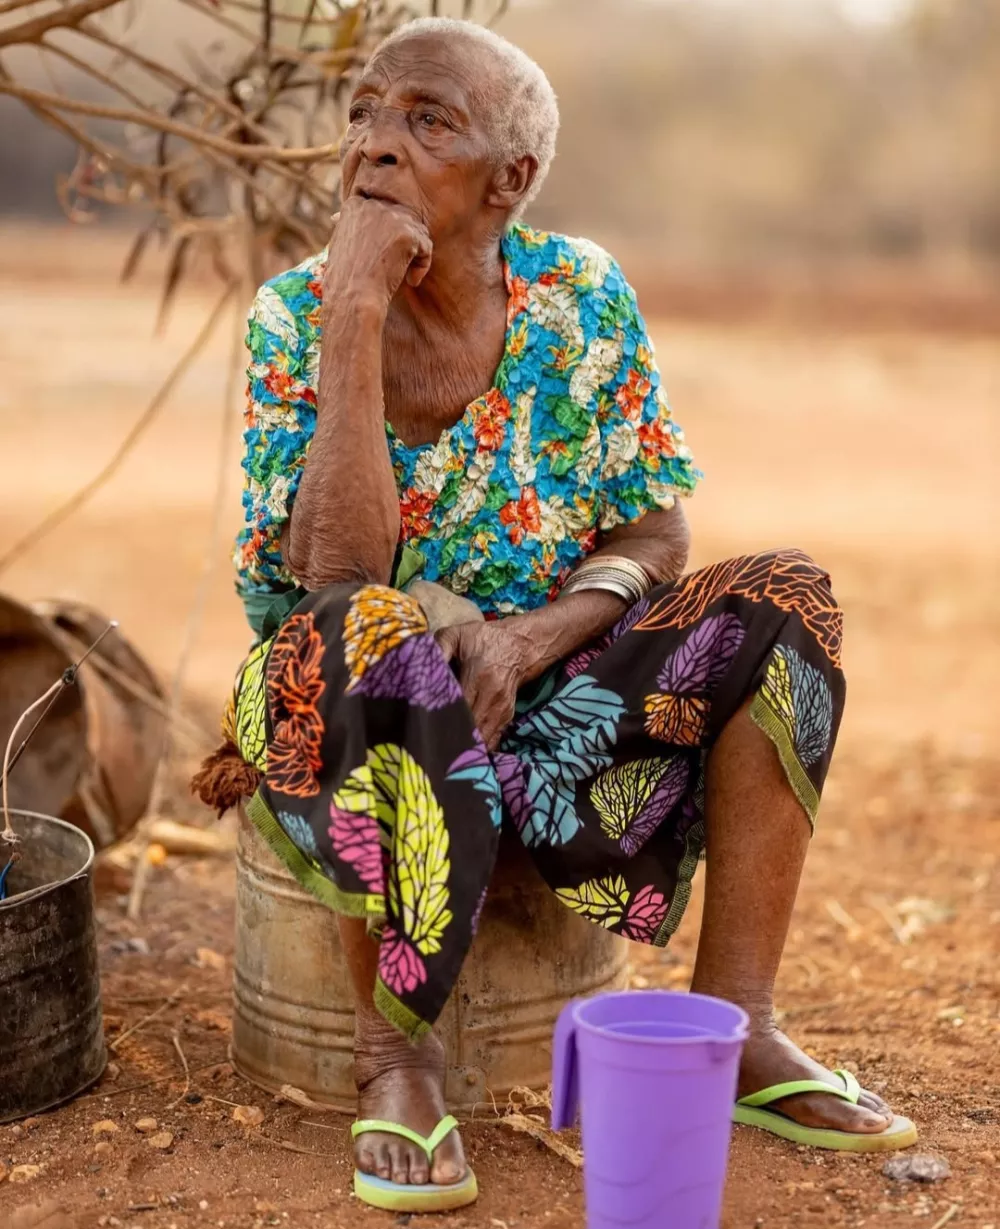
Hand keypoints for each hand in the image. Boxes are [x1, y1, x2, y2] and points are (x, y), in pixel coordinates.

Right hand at [323, 196, 432, 313]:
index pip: (384, 212)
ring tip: (404, 276)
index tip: (382, 258)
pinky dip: (423, 265)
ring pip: (418, 231)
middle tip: (396, 269)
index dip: (390, 236)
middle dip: (406, 244)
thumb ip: (358, 230)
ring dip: (415, 255)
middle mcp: (372, 205)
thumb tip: (348, 220)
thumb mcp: (345, 247)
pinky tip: (411, 281)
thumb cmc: (347, 282)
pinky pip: (426, 245)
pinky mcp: (406, 233)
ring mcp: (390, 218)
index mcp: (355, 205)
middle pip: (404, 218)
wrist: (352, 298)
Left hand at [436, 620, 532, 749]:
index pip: (458, 708)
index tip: (424, 729)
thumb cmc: (484, 639)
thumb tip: (420, 663)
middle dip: (451, 739)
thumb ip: (438, 646)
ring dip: (465, 747)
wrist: (520, 644)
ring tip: (443, 755)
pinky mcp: (507, 716)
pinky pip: (492, 739)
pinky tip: (462, 752)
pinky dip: (478, 747)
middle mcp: (492, 697)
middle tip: (429, 748)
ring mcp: (502, 709)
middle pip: (470, 728)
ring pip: (482, 739)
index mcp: (478, 677)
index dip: (442, 720)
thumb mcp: (457, 634)